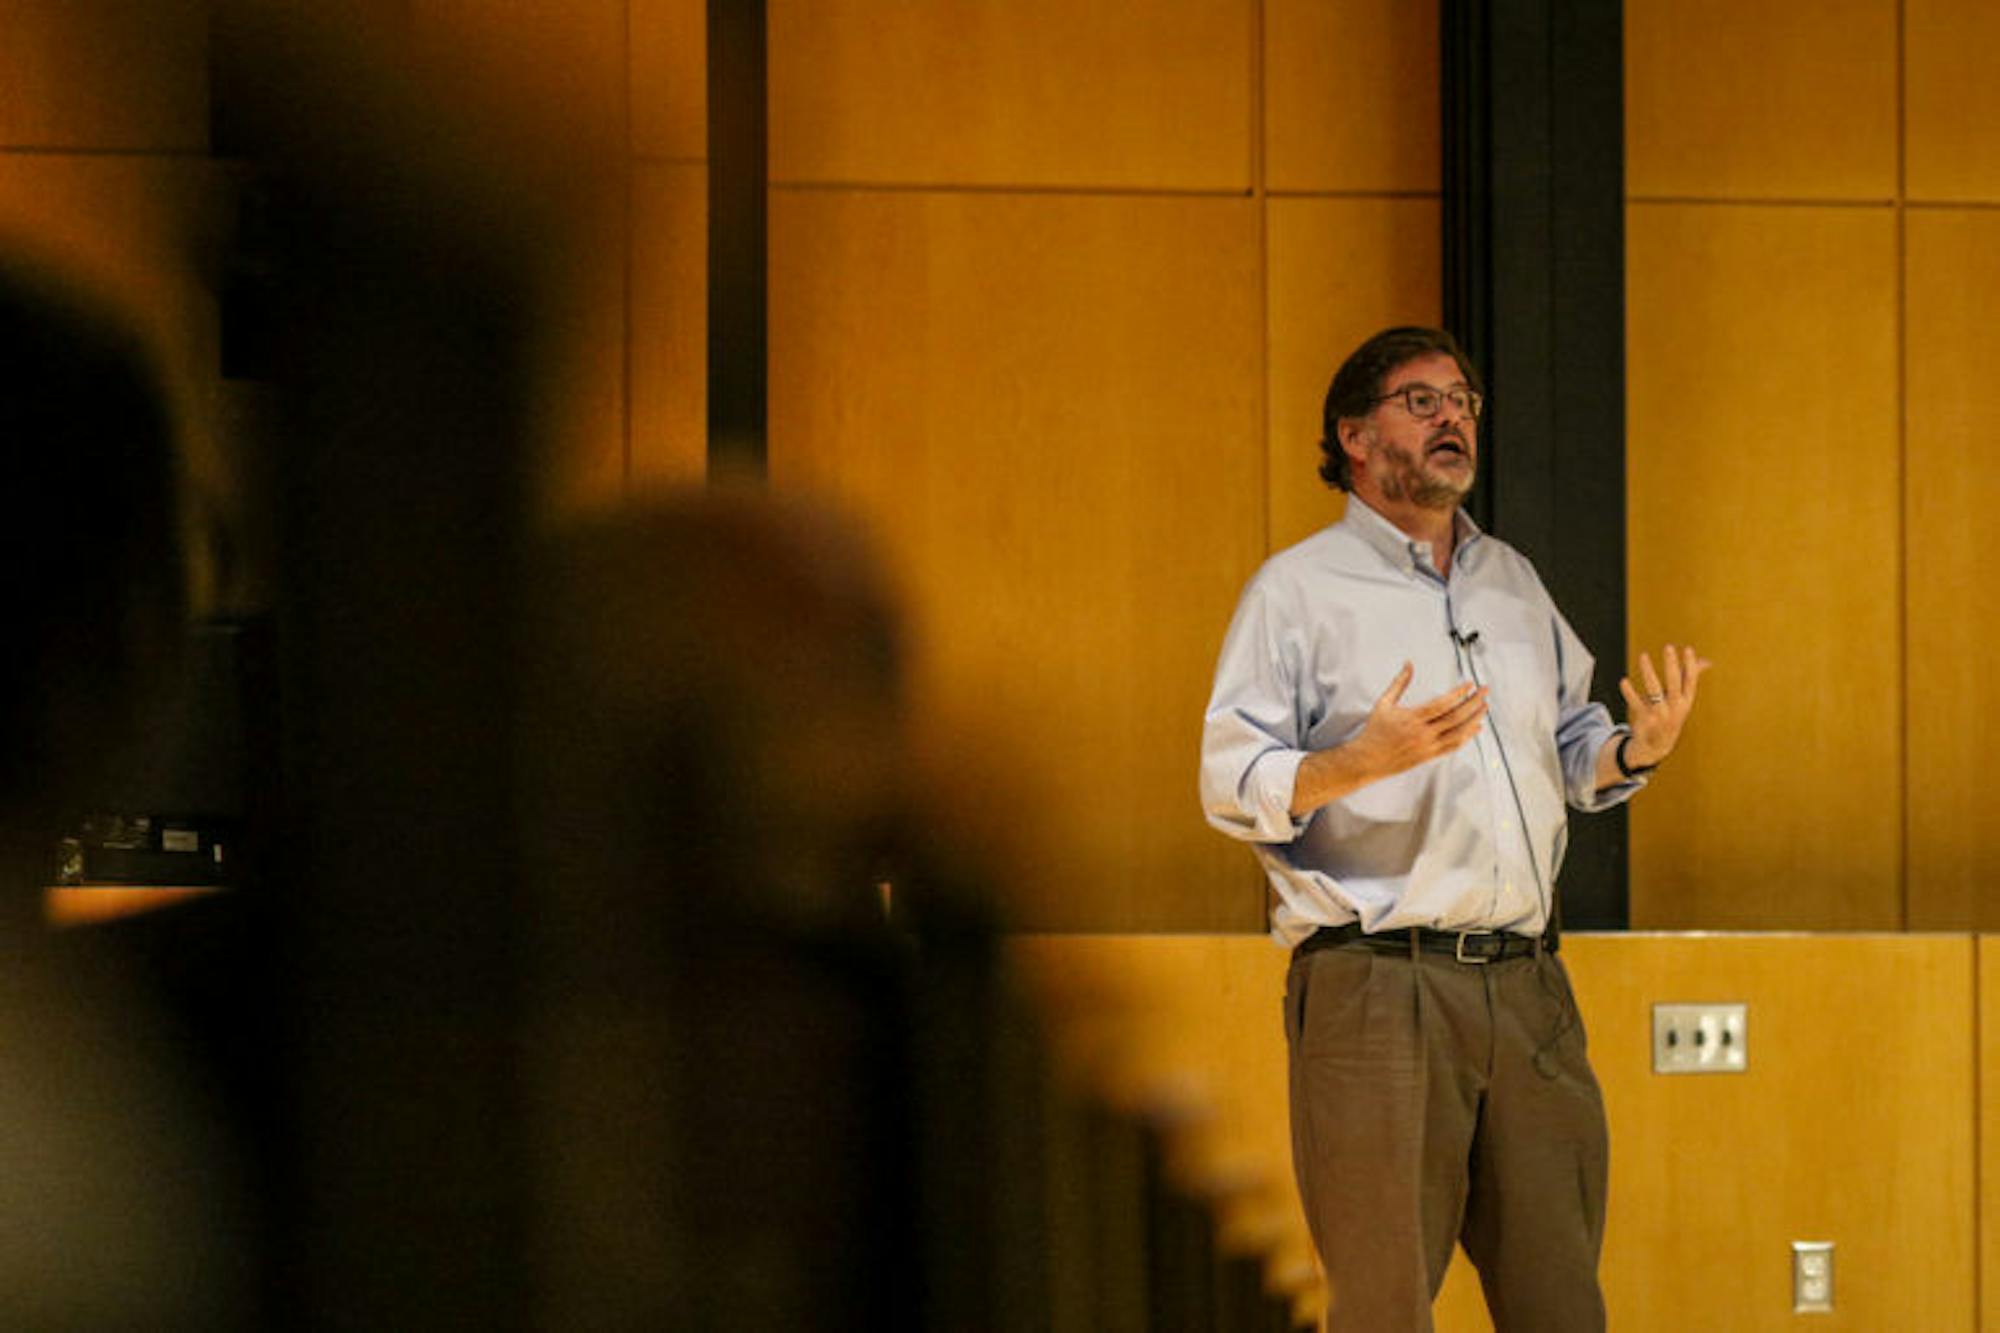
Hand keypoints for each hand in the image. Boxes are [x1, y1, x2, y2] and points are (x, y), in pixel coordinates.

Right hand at [1352, 662, 1487, 780]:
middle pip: (1455, 717)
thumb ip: (1399, 683)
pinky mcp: (1429, 756)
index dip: (1459, 694)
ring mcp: (1427, 747)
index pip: (1442, 704)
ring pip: (1458, 733)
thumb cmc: (1374, 733)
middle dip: (1473, 703)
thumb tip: (1408, 665)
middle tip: (1483, 692)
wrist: (1367, 759)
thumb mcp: (1384, 703)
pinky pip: (1453, 746)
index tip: (1469, 685)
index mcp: (1411, 719)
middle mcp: (1422, 734)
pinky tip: (1475, 728)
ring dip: (1474, 719)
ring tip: (1483, 708)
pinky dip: (1467, 737)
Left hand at [1618, 644, 1710, 767]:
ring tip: (1643, 656)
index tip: (1688, 649)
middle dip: (1671, 665)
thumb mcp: (1683, 700)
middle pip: (1673, 683)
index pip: (1690, 681)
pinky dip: (1629, 692)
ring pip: (1654, 690)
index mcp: (1685, 701)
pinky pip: (1635, 703)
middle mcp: (1675, 708)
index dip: (1690, 665)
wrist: (1657, 746)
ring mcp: (1659, 714)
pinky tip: (1624, 681)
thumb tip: (1706, 661)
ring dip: (1648, 672)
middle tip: (1668, 647)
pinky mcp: (1644, 719)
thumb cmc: (1671, 715)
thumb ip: (1690, 678)